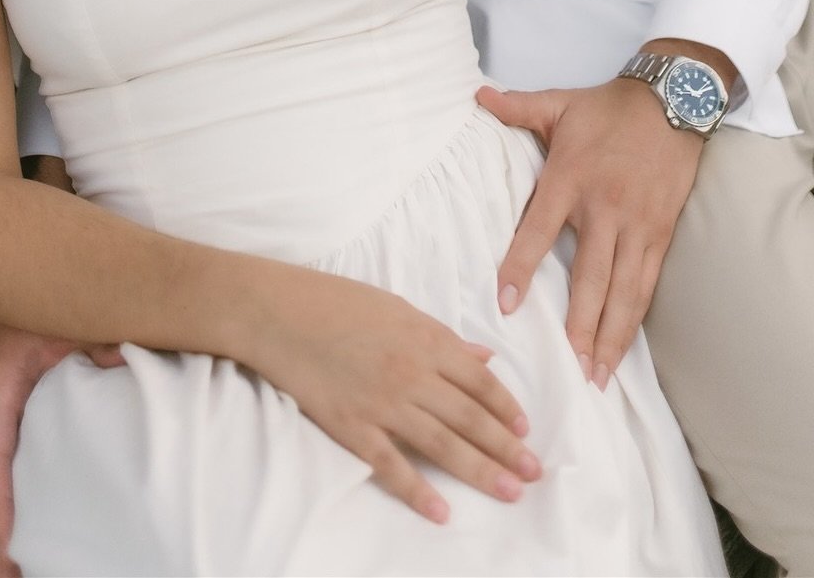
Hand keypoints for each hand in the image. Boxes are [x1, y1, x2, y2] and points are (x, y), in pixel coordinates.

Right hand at [0, 318, 126, 576]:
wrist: (36, 272)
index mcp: (0, 384)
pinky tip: (15, 528)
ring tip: (12, 568)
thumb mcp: (81, 313)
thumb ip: (103, 339)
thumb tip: (121, 363)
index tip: (10, 547)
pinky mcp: (2, 414)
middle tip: (12, 575)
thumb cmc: (58, 295)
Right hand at [245, 266, 540, 525]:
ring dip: (481, 471)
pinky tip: (442, 511)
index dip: (506, 410)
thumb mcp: (399, 308)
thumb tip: (484, 359)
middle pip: (470, 419)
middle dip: (507, 449)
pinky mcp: (353, 428)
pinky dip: (419, 491)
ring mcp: (383, 404)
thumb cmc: (338, 302)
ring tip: (509, 492)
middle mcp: (413, 374)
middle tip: (533, 474)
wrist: (280, 313)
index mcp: (426, 340)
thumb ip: (444, 338)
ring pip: (443, 445)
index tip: (525, 432)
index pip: (480, 383)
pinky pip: (393, 466)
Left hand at [475, 77, 702, 385]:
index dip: (521, 266)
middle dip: (580, 324)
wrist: (673, 100)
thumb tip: (476, 96)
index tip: (505, 303)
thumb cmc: (608, 107)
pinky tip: (623, 347)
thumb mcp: (560, 102)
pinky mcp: (661, 233)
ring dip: (609, 335)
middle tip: (568, 366)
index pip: (540, 229)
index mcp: (571, 178)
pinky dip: (634, 318)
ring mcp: (636, 224)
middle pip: (590, 276)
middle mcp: (604, 207)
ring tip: (596, 375)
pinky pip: (647, 283)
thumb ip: (517, 107)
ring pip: (623, 289)